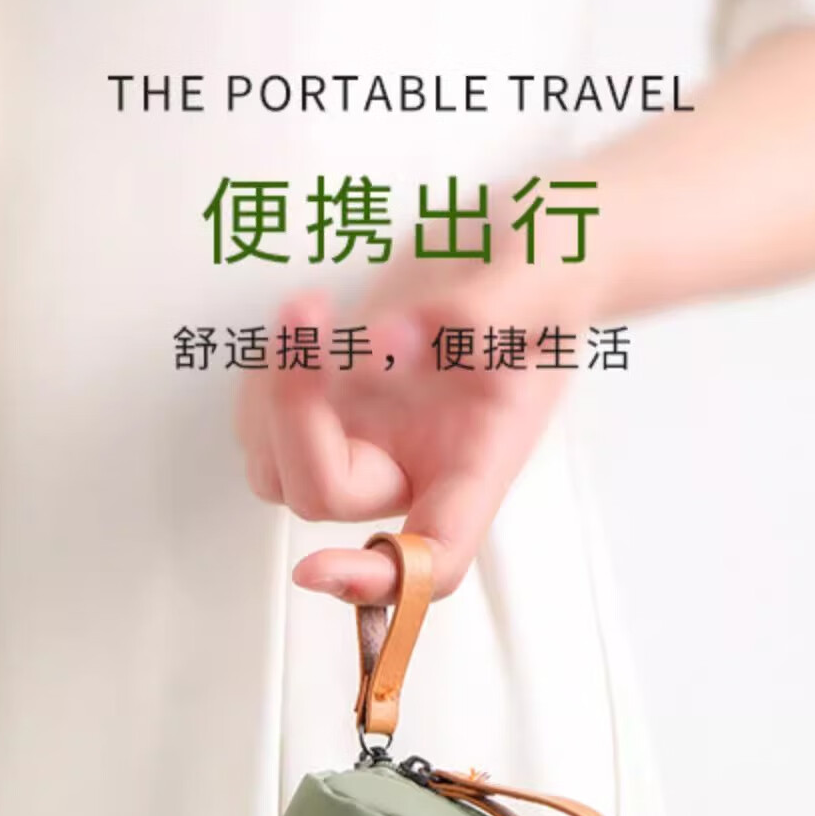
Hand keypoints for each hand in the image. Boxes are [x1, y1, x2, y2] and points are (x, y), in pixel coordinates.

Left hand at [236, 250, 595, 607]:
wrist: (529, 235)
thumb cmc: (553, 261)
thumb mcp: (543, 270)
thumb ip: (480, 310)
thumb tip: (391, 342)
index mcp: (480, 456)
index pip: (432, 557)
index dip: (377, 580)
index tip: (317, 568)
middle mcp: (419, 460)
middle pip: (326, 494)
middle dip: (295, 411)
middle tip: (309, 314)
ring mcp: (373, 435)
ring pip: (281, 467)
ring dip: (268, 395)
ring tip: (309, 310)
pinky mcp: (338, 404)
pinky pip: (264, 426)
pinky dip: (261, 377)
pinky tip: (303, 321)